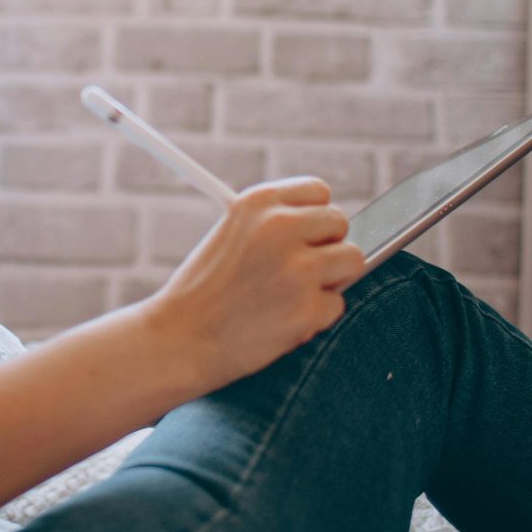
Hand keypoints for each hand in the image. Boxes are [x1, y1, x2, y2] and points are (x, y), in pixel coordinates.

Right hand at [141, 177, 366, 395]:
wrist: (180, 339)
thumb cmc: (203, 291)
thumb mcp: (230, 234)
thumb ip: (276, 224)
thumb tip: (327, 230)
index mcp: (258, 202)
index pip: (319, 192)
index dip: (314, 217)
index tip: (305, 235)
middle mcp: (281, 227)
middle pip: (340, 224)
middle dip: (326, 248)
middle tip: (298, 270)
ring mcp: (297, 268)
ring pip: (351, 261)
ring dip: (329, 281)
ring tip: (292, 294)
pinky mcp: (308, 309)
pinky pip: (337, 305)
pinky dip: (316, 317)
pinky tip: (282, 320)